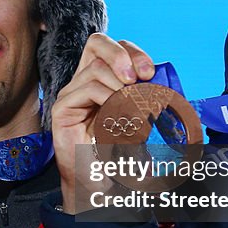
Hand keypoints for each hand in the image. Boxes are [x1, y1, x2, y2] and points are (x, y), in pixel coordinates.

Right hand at [51, 33, 153, 212]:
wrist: (99, 184)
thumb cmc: (120, 154)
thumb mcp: (141, 120)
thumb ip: (148, 98)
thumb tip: (164, 80)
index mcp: (105, 79)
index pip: (115, 47)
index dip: (133, 52)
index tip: (150, 73)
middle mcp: (85, 81)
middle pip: (97, 43)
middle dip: (122, 55)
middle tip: (138, 78)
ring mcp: (72, 93)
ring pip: (95, 69)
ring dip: (120, 88)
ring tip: (131, 112)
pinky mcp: (62, 108)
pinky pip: (86, 90)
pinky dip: (108, 100)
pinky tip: (117, 118)